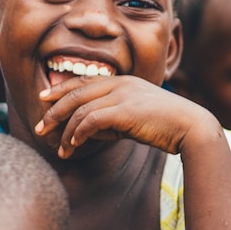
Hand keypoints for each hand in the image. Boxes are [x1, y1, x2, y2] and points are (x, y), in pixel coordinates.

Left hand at [34, 75, 214, 159]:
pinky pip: (92, 120)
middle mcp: (118, 83)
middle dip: (53, 110)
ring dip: (65, 130)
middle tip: (40, 127)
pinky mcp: (125, 111)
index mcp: (121, 81)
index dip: (60, 89)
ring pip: (81, 109)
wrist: (191, 126)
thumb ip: (110, 119)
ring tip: (59, 148)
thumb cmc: (163, 124)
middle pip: (75, 92)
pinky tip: (73, 145)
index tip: (43, 98)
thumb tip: (85, 131)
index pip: (83, 81)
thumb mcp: (132, 118)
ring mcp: (122, 95)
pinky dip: (79, 133)